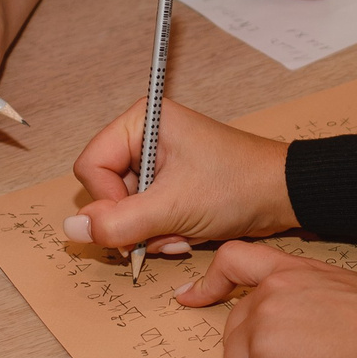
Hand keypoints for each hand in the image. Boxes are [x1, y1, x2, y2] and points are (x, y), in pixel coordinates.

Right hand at [67, 98, 296, 261]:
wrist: (284, 196)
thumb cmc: (239, 185)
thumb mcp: (173, 207)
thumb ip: (119, 222)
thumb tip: (72, 229)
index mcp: (141, 122)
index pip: (90, 166)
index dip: (106, 201)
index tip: (133, 222)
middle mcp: (145, 137)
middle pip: (106, 189)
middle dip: (132, 221)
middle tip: (162, 233)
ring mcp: (158, 162)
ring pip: (125, 208)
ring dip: (148, 231)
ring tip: (180, 234)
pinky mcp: (170, 184)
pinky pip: (145, 215)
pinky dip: (160, 232)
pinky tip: (185, 235)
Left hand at [173, 240, 356, 357]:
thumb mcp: (348, 290)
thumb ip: (310, 296)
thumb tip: (306, 322)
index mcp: (293, 270)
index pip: (235, 260)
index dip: (209, 283)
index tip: (192, 297)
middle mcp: (270, 293)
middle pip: (233, 329)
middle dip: (258, 354)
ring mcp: (262, 326)